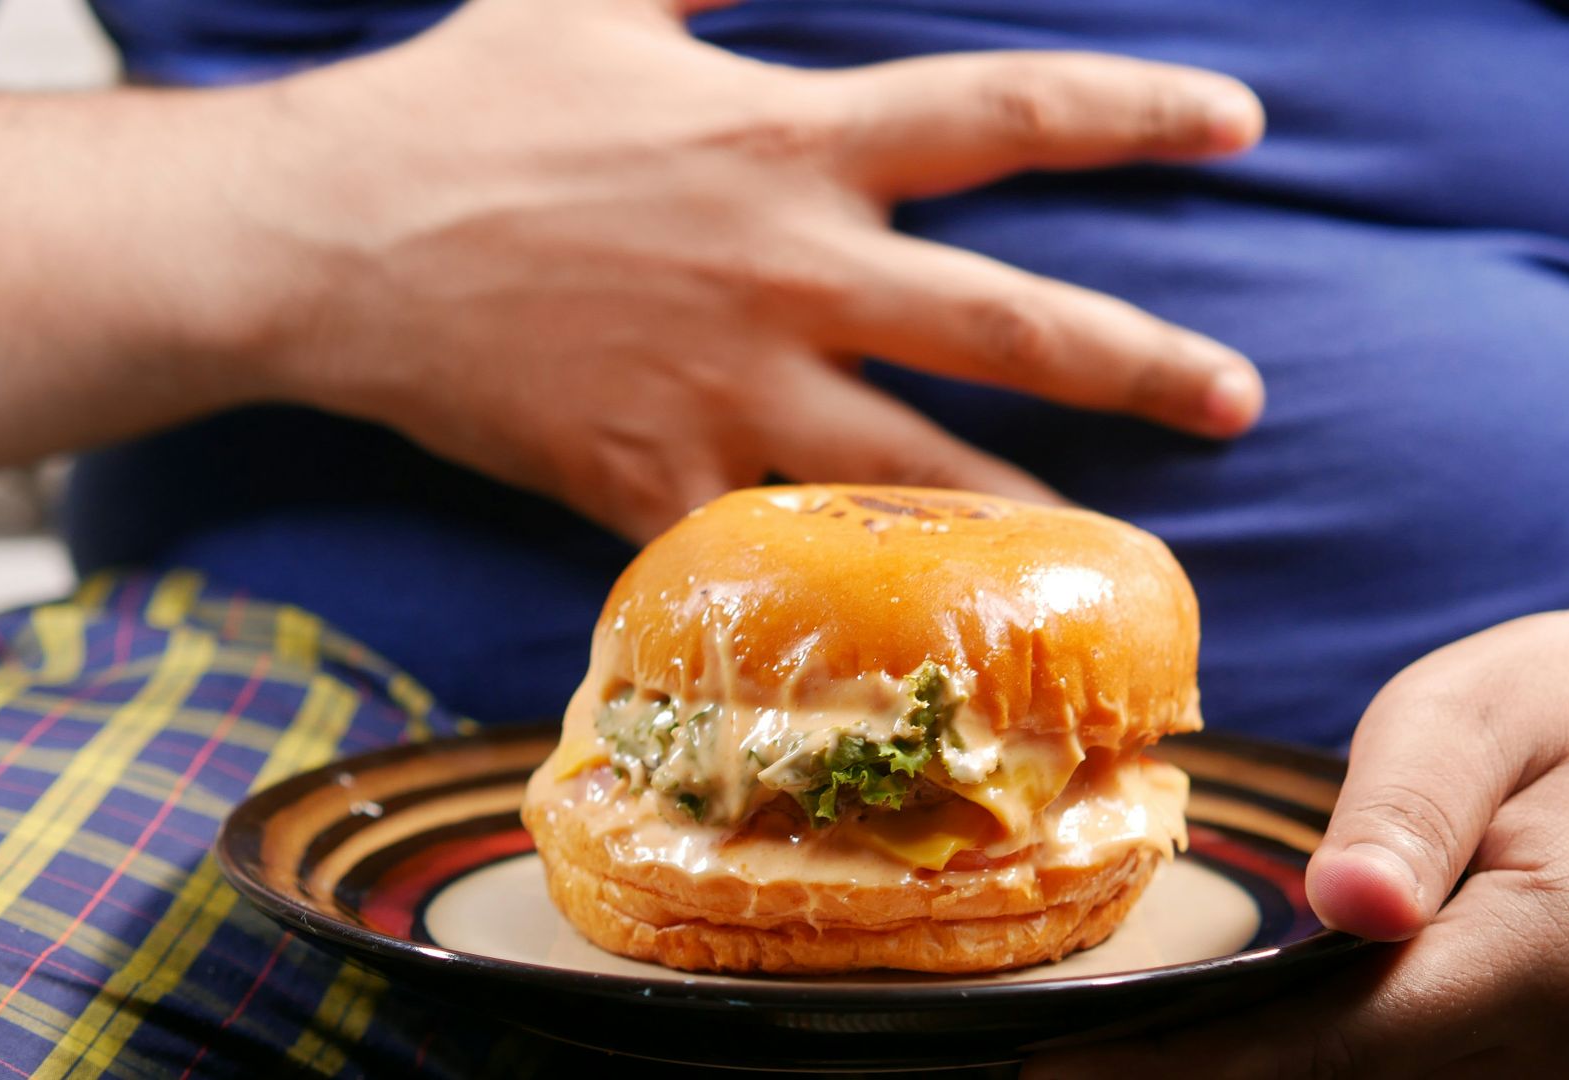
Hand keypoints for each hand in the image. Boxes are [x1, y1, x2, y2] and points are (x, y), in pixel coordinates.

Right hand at [239, 0, 1264, 540]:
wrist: (324, 241)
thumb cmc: (461, 107)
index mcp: (786, 140)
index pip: (1003, 111)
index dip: (1134, 108)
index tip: (1238, 123)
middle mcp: (786, 271)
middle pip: (1007, 320)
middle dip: (1140, 363)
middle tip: (1244, 400)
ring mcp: (726, 387)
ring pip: (916, 467)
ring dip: (1024, 512)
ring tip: (1104, 559)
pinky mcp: (653, 478)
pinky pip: (768, 546)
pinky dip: (833, 589)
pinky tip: (900, 633)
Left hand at [1027, 588, 1568, 1077]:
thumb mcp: (1481, 714)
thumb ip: (1406, 812)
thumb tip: (1341, 911)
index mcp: (1546, 952)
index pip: (1327, 1046)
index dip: (1183, 1069)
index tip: (1058, 1071)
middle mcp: (1560, 1047)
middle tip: (1057, 1069)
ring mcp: (1561, 1074)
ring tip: (1112, 1064)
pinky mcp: (1544, 1069)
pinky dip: (1308, 1079)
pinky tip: (1220, 1055)